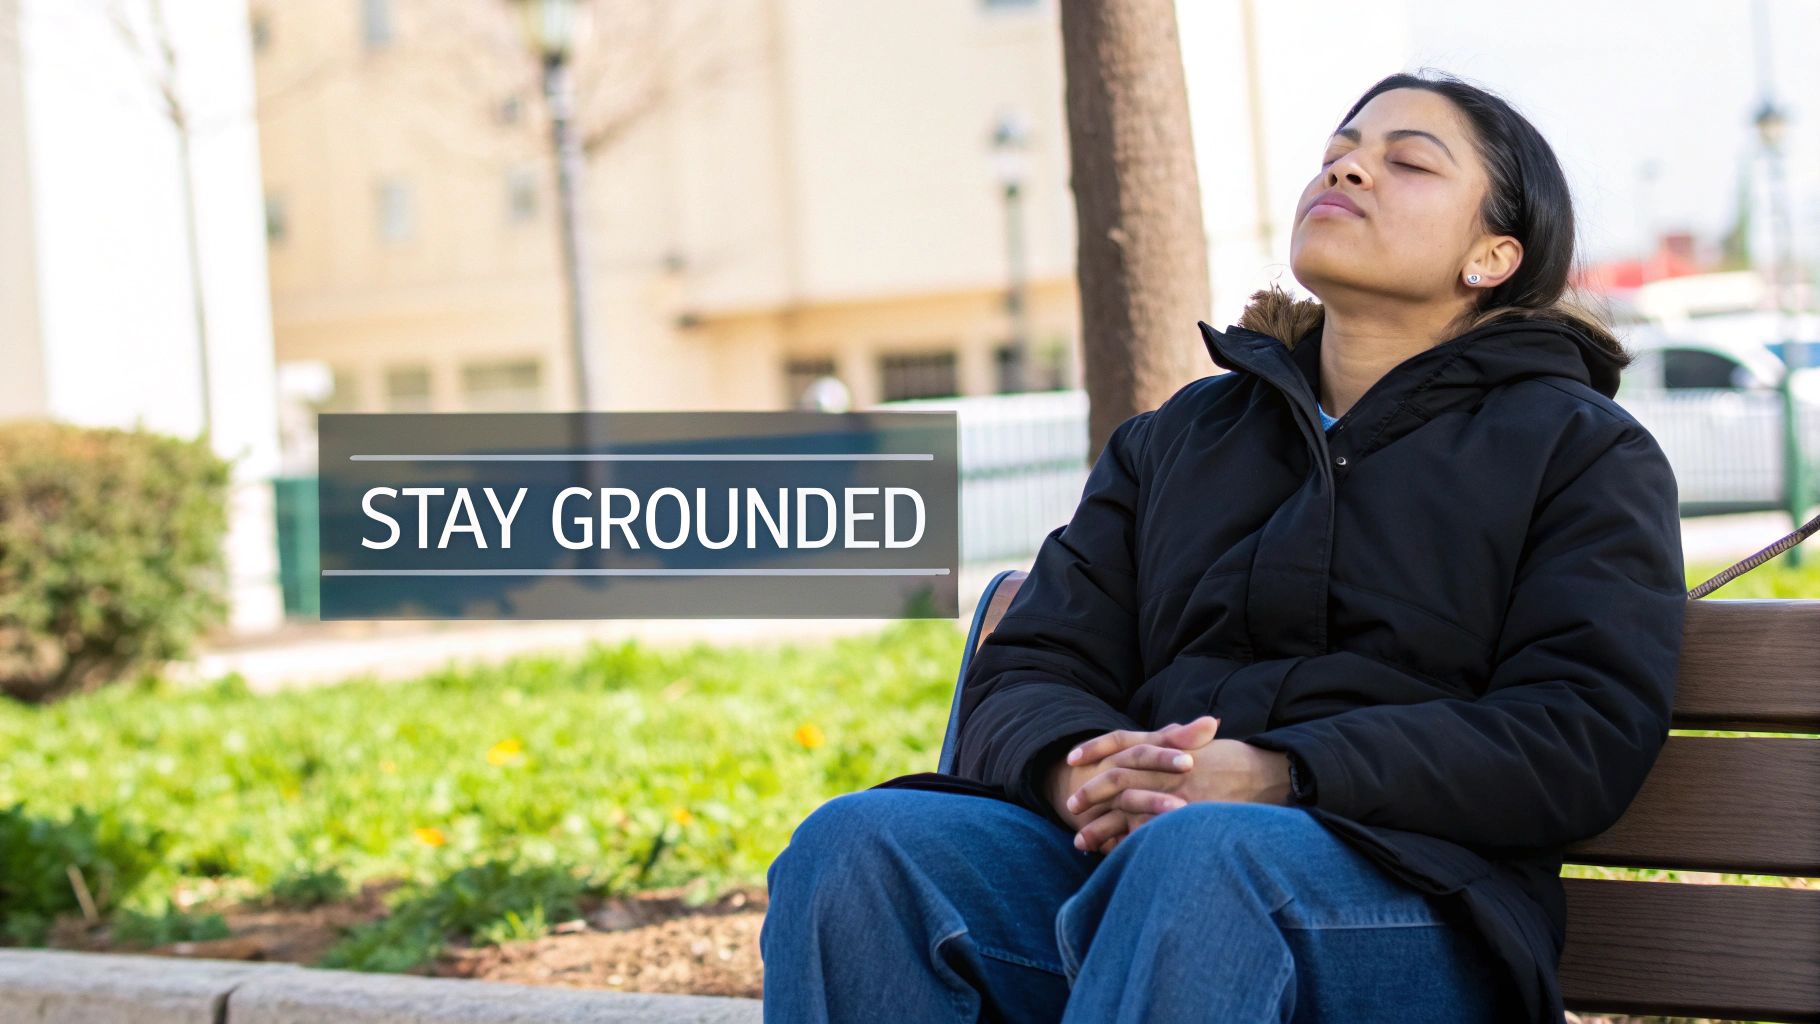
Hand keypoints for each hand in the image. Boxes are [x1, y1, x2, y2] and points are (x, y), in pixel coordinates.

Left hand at [1068, 719, 1295, 853]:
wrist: (1271, 776)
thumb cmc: (1236, 761)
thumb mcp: (1204, 744)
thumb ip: (1178, 742)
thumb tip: (1162, 737)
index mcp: (1169, 746)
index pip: (1123, 740)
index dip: (1096, 747)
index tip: (1071, 759)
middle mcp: (1169, 768)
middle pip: (1117, 777)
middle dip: (1090, 793)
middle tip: (1070, 806)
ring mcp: (1177, 794)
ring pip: (1127, 810)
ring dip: (1101, 828)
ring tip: (1080, 842)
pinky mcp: (1186, 819)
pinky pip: (1150, 836)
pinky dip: (1129, 847)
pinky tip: (1112, 857)